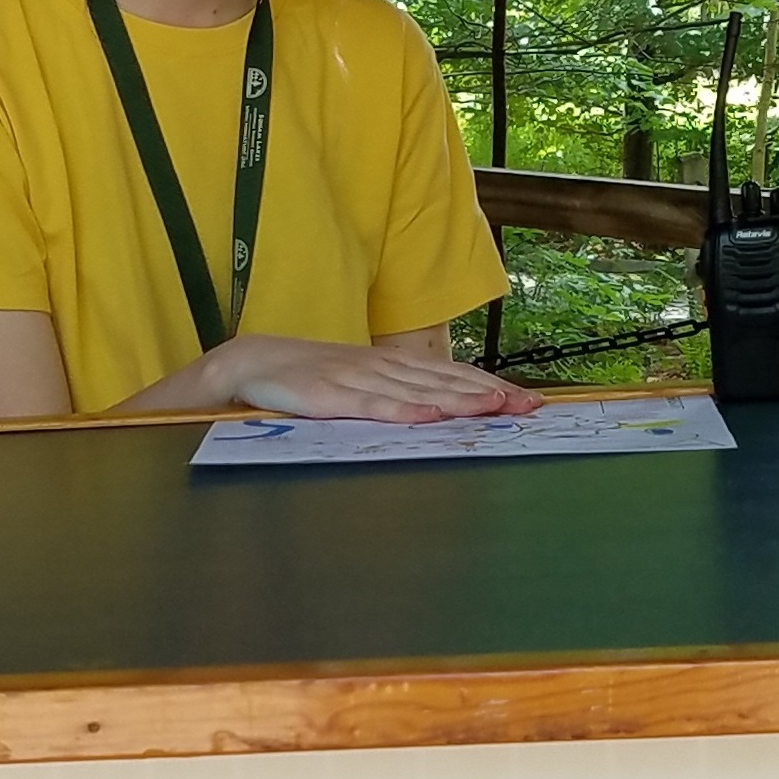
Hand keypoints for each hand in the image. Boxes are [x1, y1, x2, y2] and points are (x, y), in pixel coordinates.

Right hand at [210, 334, 541, 422]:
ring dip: (457, 398)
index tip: (526, 400)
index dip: (490, 386)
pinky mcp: (329, 396)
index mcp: (390, 365)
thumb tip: (441, 409)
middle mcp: (381, 367)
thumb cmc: (308, 378)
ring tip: (494, 407)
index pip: (450, 375)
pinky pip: (371, 405)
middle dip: (489, 393)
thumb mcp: (358, 384)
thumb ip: (397, 394)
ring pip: (416, 390)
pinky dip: (402, 409)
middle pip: (444, 380)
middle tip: (528, 406)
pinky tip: (429, 415)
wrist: (251, 362)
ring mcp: (355, 380)